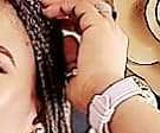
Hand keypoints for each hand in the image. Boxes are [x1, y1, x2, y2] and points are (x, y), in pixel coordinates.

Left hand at [39, 0, 128, 115]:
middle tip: (51, 13)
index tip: (57, 28)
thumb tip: (66, 52)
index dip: (72, 25)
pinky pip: (79, 5)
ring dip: (64, 6)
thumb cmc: (94, 94)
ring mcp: (107, 28)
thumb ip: (72, 62)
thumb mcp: (77, 77)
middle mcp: (111, 35)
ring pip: (85, 6)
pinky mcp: (98, 25)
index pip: (90, 28)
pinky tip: (51, 10)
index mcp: (109, 48)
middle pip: (89, 13)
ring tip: (48, 8)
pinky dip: (63, 5)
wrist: (104, 96)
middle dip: (68, 11)